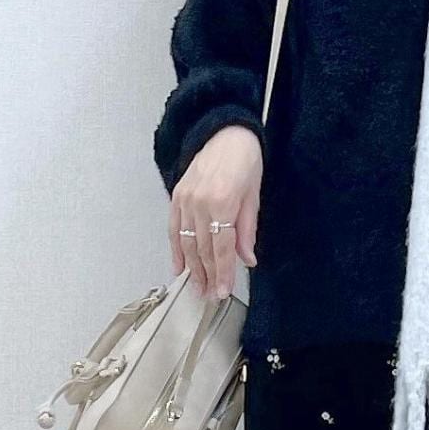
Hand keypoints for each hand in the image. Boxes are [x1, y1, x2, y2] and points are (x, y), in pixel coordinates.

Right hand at [170, 124, 262, 300]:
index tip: (221, 291)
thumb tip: (247, 259)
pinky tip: (179, 266)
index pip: (221, 249)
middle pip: (202, 249)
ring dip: (191, 268)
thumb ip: (247, 230)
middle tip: (209, 296)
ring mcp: (185, 200)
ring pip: (187, 243)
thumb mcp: (253, 196)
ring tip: (196, 287)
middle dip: (206, 276)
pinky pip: (174, 228)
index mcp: (222, 203)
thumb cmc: (245, 161)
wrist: (226, 133)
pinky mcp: (177, 196)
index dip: (221, 274)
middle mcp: (200, 203)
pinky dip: (176, 249)